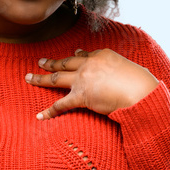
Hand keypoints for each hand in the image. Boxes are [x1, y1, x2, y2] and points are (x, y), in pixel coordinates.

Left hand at [26, 48, 158, 119]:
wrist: (139, 92)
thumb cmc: (141, 82)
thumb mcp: (131, 68)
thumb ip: (121, 68)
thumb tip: (127, 71)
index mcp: (102, 55)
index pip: (85, 54)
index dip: (77, 55)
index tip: (73, 54)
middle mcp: (89, 64)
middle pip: (65, 62)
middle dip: (51, 62)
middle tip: (40, 61)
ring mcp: (83, 79)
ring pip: (56, 77)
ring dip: (40, 78)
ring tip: (29, 78)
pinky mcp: (80, 96)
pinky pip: (61, 104)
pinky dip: (49, 111)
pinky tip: (40, 116)